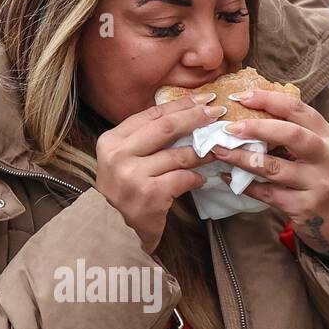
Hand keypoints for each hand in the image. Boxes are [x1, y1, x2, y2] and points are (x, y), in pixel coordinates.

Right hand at [93, 93, 219, 253]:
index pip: (152, 115)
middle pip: (166, 127)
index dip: (181, 105)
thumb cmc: (126, 188)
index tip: (204, 99)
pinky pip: (182, 178)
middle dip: (196, 117)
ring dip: (202, 151)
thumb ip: (146, 136)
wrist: (114, 229)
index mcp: (111, 140)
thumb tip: (187, 111)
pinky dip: (195, 178)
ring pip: (178, 155)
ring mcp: (132, 176)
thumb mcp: (126, 157)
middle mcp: (117, 156)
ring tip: (215, 150)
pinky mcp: (149, 195)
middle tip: (217, 113)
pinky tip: (200, 179)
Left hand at [210, 88, 328, 255]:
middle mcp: (327, 157)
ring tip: (220, 152)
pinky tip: (229, 178)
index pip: (299, 109)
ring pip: (274, 167)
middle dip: (257, 128)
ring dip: (243, 158)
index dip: (269, 100)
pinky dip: (246, 185)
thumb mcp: (317, 151)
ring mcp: (317, 183)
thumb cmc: (320, 178)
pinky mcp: (304, 206)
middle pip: (291, 134)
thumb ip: (293, 134)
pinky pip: (268, 194)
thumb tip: (250, 115)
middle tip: (229, 127)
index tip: (241, 96)